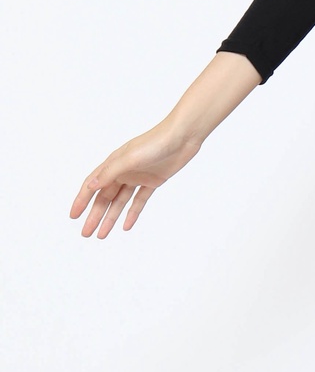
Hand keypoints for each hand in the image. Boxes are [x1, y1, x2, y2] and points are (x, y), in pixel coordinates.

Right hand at [70, 119, 201, 237]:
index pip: (92, 184)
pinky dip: (132, 213)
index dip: (82, 200)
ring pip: (120, 201)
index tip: (73, 217)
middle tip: (86, 233)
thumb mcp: (130, 158)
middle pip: (105, 197)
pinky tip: (126, 226)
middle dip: (95, 215)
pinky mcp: (154, 181)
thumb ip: (110, 172)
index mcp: (114, 163)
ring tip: (102, 235)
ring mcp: (138, 176)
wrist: (184, 136)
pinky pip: (139, 200)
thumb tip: (90, 186)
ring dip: (111, 217)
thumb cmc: (156, 141)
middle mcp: (124, 170)